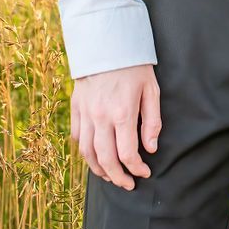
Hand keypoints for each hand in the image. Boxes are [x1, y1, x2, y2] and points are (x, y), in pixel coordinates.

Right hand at [71, 64, 160, 189]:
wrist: (106, 44)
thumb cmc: (134, 67)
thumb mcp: (151, 91)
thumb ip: (152, 122)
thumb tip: (150, 149)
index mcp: (122, 113)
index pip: (127, 154)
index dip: (136, 168)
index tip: (145, 173)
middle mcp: (100, 117)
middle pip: (105, 159)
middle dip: (118, 177)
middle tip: (128, 184)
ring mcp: (85, 113)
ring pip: (87, 152)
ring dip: (99, 170)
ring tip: (111, 176)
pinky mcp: (76, 108)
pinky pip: (77, 137)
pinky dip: (85, 152)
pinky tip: (95, 157)